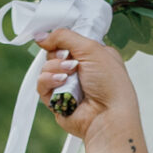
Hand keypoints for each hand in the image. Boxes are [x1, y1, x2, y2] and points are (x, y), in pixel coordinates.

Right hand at [33, 29, 141, 152]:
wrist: (108, 116)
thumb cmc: (111, 85)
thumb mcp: (91, 48)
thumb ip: (64, 37)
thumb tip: (41, 36)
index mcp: (93, 57)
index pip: (68, 41)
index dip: (60, 39)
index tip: (57, 39)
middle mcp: (80, 71)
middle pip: (54, 53)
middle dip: (59, 55)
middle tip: (72, 62)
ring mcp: (68, 86)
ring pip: (46, 68)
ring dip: (55, 68)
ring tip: (69, 75)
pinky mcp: (57, 100)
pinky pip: (42, 85)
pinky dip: (49, 81)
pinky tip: (61, 83)